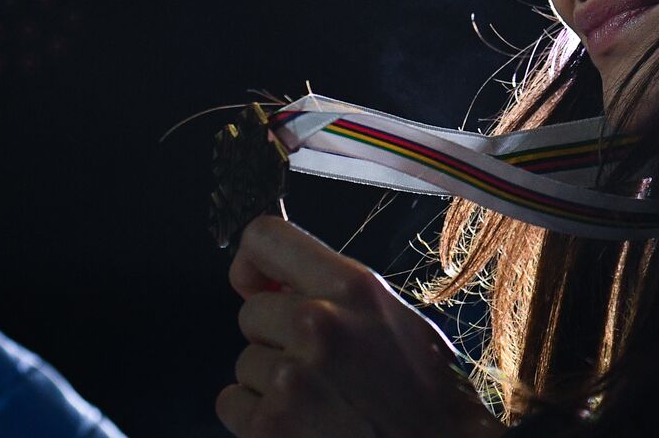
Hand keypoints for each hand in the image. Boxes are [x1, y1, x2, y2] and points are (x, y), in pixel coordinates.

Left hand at [216, 215, 506, 437]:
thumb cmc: (426, 390)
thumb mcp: (393, 317)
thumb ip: (337, 294)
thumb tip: (277, 285)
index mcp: (352, 286)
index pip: (265, 239)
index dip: (253, 264)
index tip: (258, 285)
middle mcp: (318, 322)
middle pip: (251, 313)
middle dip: (275, 337)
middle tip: (320, 364)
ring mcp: (291, 377)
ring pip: (245, 363)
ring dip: (271, 381)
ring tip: (321, 399)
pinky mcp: (269, 425)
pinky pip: (232, 404)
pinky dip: (258, 417)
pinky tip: (303, 423)